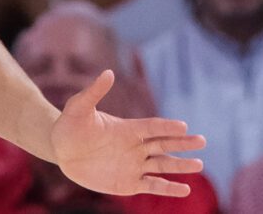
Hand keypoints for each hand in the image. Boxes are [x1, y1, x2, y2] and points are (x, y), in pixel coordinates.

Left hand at [51, 70, 205, 196]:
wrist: (60, 149)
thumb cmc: (69, 125)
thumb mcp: (79, 107)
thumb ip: (94, 92)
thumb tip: (108, 72)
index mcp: (127, 128)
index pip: (152, 127)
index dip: (166, 127)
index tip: (183, 127)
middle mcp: (135, 146)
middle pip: (164, 144)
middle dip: (183, 144)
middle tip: (202, 141)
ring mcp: (133, 165)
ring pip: (162, 165)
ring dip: (180, 166)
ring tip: (199, 164)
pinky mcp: (127, 183)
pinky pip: (151, 185)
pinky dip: (168, 188)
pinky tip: (184, 189)